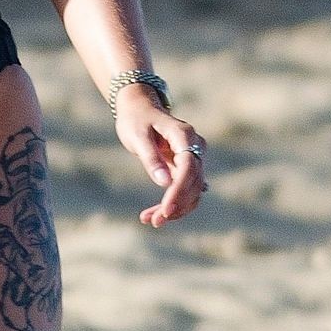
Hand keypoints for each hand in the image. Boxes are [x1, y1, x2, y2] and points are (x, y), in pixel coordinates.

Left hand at [114, 86, 208, 227]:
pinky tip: (155, 215)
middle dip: (176, 205)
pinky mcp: (186, 168)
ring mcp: (193, 158)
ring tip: (149, 220)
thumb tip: (164, 183)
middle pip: (193, 183)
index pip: (189, 168)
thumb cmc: (136, 120)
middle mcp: (195, 147)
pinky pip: (186, 189)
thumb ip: (150, 158)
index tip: (165, 210)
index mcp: (184, 136)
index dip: (179, 191)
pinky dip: (174, 203)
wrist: (139, 109)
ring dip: (175, 209)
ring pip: (193, 190)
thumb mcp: (138, 137)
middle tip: (153, 221)